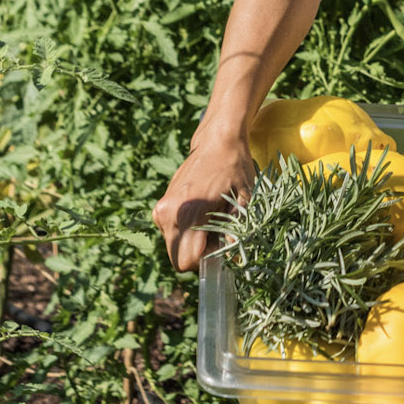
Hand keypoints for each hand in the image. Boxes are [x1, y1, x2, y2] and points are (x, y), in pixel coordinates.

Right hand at [152, 136, 256, 272]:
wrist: (217, 142)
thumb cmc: (235, 169)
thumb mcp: (244, 200)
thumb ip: (236, 231)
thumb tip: (232, 259)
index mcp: (189, 212)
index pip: (187, 261)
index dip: (207, 260)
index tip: (222, 244)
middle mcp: (168, 213)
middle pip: (178, 259)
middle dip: (199, 254)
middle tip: (218, 233)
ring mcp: (160, 210)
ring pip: (174, 248)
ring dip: (192, 243)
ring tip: (210, 219)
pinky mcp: (159, 208)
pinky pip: (172, 234)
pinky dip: (186, 233)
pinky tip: (201, 213)